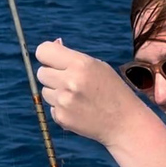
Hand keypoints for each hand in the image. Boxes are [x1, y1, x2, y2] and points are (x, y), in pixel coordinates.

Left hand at [35, 39, 149, 147]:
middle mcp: (70, 81)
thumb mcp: (98, 66)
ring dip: (56, 92)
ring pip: (44, 91)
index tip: (51, 60)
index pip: (43, 51)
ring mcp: (64, 101)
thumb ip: (73, 57)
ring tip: (77, 97)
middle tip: (68, 81)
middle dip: (51, 75)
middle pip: (41, 72)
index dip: (45, 54)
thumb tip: (53, 44)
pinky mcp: (61, 117)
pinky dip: (61, 108)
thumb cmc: (112, 90)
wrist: (124, 123)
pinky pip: (51, 107)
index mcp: (80, 64)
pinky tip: (78, 109)